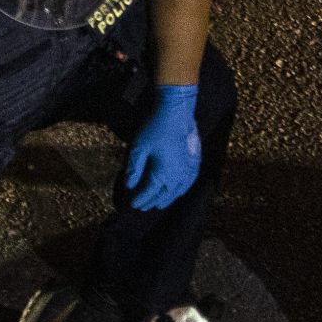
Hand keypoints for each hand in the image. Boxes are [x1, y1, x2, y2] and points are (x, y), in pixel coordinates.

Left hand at [125, 84, 201, 211]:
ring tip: (159, 204)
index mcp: (163, 174)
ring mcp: (187, 172)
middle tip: (143, 207)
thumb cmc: (155, 129)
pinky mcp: (193, 164)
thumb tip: (129, 186)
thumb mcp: (139, 147)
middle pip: (164, 195)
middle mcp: (177, 177)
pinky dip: (182, 191)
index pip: (150, 192)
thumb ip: (133, 168)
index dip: (141, 199)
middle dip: (152, 201)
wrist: (176, 114)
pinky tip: (178, 192)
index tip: (132, 205)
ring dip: (168, 199)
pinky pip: (188, 183)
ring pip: (177, 192)